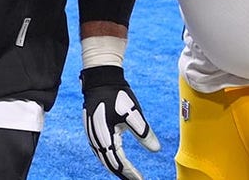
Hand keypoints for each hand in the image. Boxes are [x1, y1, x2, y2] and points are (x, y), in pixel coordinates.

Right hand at [81, 65, 159, 179]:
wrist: (100, 78)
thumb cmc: (118, 95)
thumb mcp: (134, 113)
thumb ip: (144, 133)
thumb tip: (156, 150)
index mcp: (105, 136)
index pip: (118, 161)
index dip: (130, 173)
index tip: (141, 179)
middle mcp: (95, 138)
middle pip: (108, 163)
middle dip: (122, 173)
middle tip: (136, 179)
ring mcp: (91, 133)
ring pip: (103, 157)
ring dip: (114, 166)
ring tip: (127, 173)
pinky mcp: (91, 128)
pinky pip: (99, 149)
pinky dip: (108, 157)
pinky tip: (115, 158)